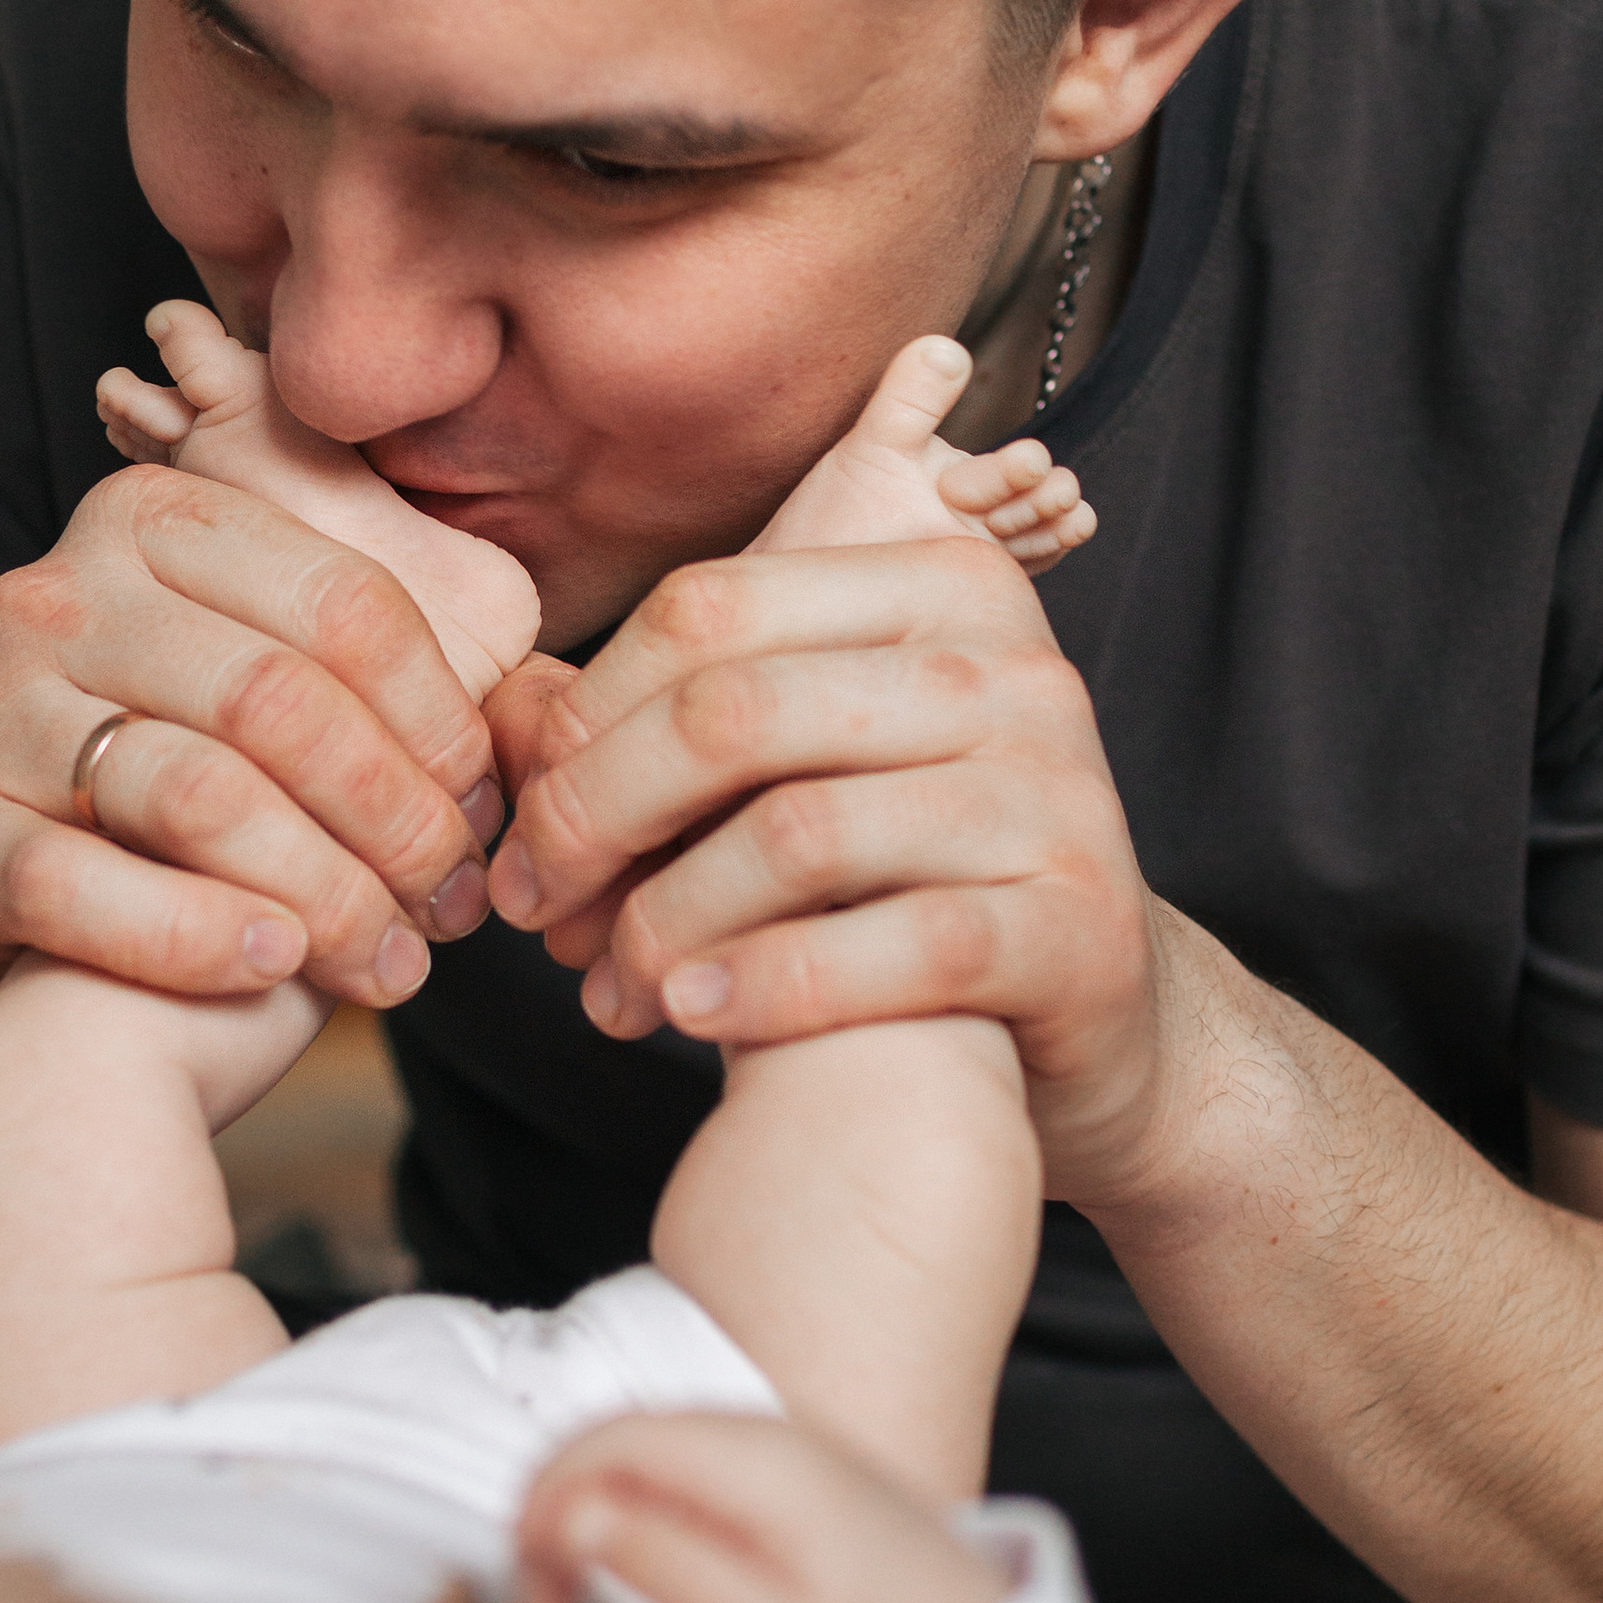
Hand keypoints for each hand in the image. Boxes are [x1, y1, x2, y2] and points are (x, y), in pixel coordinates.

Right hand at [0, 462, 505, 1009]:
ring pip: (192, 794)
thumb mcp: (324, 719)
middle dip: (394, 817)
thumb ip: (435, 690)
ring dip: (322, 895)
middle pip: (277, 698)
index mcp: (159, 522)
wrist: (70, 954)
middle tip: (452, 902)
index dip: (444, 723)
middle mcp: (57, 591)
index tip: (487, 812)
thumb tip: (571, 711)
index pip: (347, 603)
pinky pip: (74, 887)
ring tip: (389, 959)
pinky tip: (271, 972)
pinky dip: (190, 938)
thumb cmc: (233, 826)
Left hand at [488, 535, 1171, 1211]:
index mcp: (940, 585)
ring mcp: (1058, 795)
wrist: (1093, 1012)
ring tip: (611, 989)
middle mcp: (1015, 668)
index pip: (706, 609)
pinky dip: (769, 988)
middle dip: (594, 819)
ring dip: (664, 924)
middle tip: (534, 911)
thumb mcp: (806, 766)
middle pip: (733, 714)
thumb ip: (675, 722)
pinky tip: (693, 1018)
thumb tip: (508, 712)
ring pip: (798, 834)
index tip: (522, 826)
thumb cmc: (907, 872)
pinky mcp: (1081, 926)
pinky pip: (897, 947)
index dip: (584, 720)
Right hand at [516, 1408, 1003, 1602]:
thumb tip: (570, 1516)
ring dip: (596, 1505)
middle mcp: (765, 1429)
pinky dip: (640, 1501)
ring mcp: (782, 1443)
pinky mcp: (794, 1471)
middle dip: (558, 1505)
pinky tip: (643, 1563)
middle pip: (620, 1434)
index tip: (531, 1588)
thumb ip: (662, 1566)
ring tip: (582, 1591)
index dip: (543, 1501)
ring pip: (650, 1446)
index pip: (607, 1439)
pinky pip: (688, 1463)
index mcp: (754, 1460)